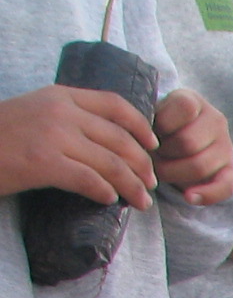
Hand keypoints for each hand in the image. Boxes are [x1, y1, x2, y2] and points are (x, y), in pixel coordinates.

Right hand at [0, 84, 156, 205]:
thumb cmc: (0, 137)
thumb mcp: (35, 113)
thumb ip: (68, 119)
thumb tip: (107, 143)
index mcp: (60, 95)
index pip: (116, 104)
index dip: (141, 126)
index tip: (153, 145)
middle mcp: (60, 111)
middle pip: (120, 139)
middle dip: (143, 165)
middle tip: (151, 184)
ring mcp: (52, 135)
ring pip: (111, 163)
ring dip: (132, 186)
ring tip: (140, 202)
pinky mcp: (43, 163)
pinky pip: (90, 180)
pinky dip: (106, 193)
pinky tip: (109, 201)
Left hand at [151, 88, 232, 204]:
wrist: (182, 137)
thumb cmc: (159, 126)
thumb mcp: (152, 112)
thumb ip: (149, 119)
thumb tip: (143, 143)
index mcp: (193, 101)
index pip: (184, 108)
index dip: (161, 124)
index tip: (150, 133)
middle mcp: (216, 120)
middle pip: (188, 142)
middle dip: (164, 154)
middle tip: (152, 156)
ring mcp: (226, 146)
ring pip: (200, 166)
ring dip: (174, 173)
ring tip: (161, 171)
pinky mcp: (231, 170)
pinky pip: (224, 187)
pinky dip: (205, 194)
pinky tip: (189, 197)